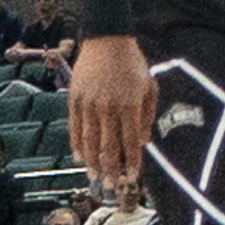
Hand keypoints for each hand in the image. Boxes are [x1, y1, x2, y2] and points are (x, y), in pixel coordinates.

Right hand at [71, 36, 153, 187]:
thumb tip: (143, 141)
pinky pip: (75, 126)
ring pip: (90, 140)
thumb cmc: (132, 63)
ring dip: (92, 161)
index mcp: (129, 105)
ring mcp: (89, 104)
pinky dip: (76, 143)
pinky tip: (79, 155)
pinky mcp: (75, 99)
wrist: (107, 39)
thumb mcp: (149, 85)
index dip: (131, 161)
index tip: (132, 176)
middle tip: (111, 185)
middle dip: (111, 168)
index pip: (131, 141)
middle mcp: (109, 107)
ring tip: (94, 176)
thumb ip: (146, 114)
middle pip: (109, 145)